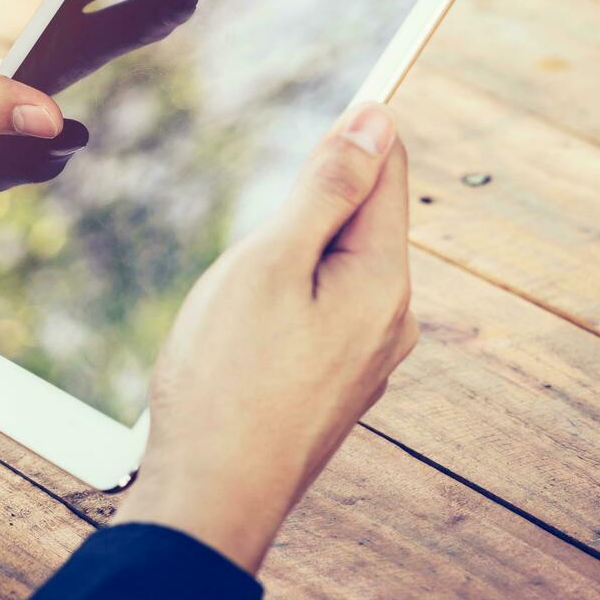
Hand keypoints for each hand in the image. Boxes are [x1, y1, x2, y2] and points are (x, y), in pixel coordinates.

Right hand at [112, 103, 416, 573]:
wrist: (210, 497)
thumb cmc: (228, 380)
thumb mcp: (270, 263)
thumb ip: (326, 189)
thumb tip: (376, 119)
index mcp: (383, 282)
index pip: (388, 172)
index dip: (354, 130)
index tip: (325, 102)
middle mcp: (389, 320)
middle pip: (361, 219)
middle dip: (305, 206)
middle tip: (250, 251)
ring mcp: (363, 359)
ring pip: (332, 269)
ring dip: (287, 257)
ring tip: (236, 306)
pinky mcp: (333, 385)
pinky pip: (318, 312)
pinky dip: (282, 300)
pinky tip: (242, 334)